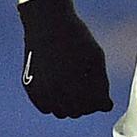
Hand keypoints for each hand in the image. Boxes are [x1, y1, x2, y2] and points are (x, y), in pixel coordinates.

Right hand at [18, 0, 112, 117]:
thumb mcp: (95, 58)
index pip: (93, 106)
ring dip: (71, 106)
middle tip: (92, 94)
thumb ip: (101, 84)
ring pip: (61, 113)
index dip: (101, 103)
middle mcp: (55, 90)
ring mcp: (40, 90)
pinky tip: (63, 90)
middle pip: (77, 112)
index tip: (105, 99)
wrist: (48, 23)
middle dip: (87, 105)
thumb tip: (106, 107)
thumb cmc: (77, 39)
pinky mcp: (30, 88)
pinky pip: (46, 107)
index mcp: (74, 81)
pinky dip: (56, 103)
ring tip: (78, 90)